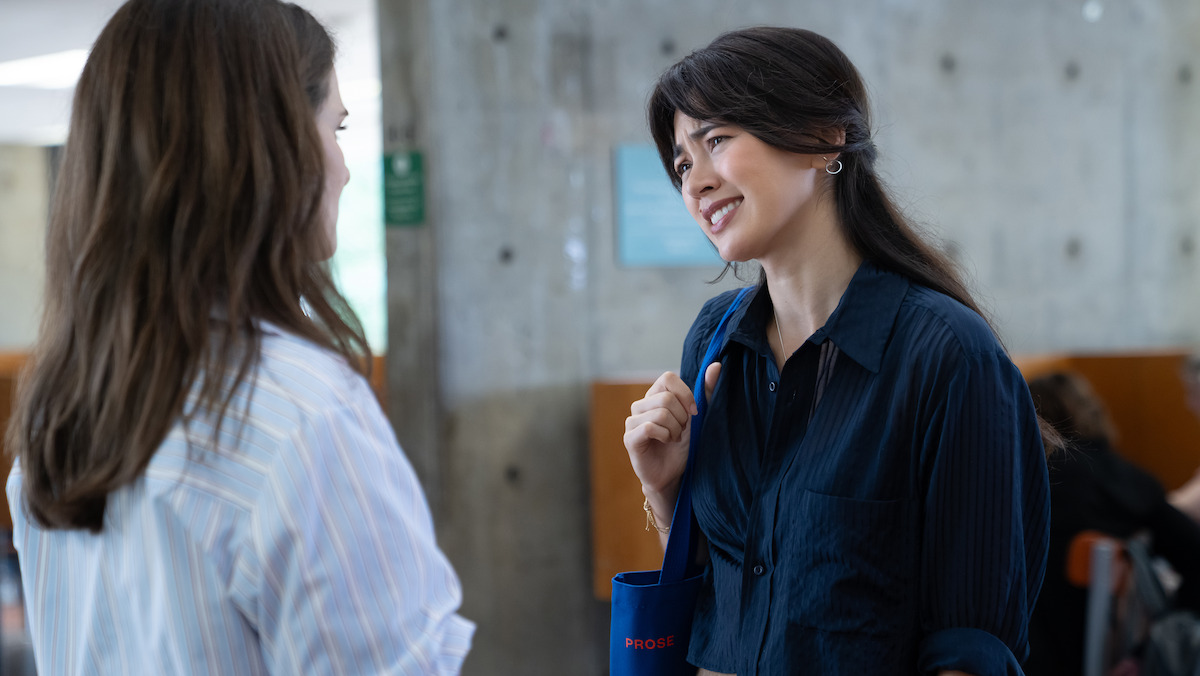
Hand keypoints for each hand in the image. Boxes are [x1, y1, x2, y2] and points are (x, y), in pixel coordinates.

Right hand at [623, 364, 721, 499]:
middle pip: (666, 398)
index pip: (668, 377)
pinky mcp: (629, 438)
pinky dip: (665, 436)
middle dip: (682, 418)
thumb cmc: (685, 446)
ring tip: (673, 439)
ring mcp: (632, 421)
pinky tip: (665, 443)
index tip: (694, 412)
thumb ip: (706, 392)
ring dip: (675, 429)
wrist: (675, 475)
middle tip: (681, 431)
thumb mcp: (699, 418)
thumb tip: (717, 365)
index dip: (685, 393)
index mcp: (656, 395)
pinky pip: (650, 427)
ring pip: (660, 413)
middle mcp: (641, 405)